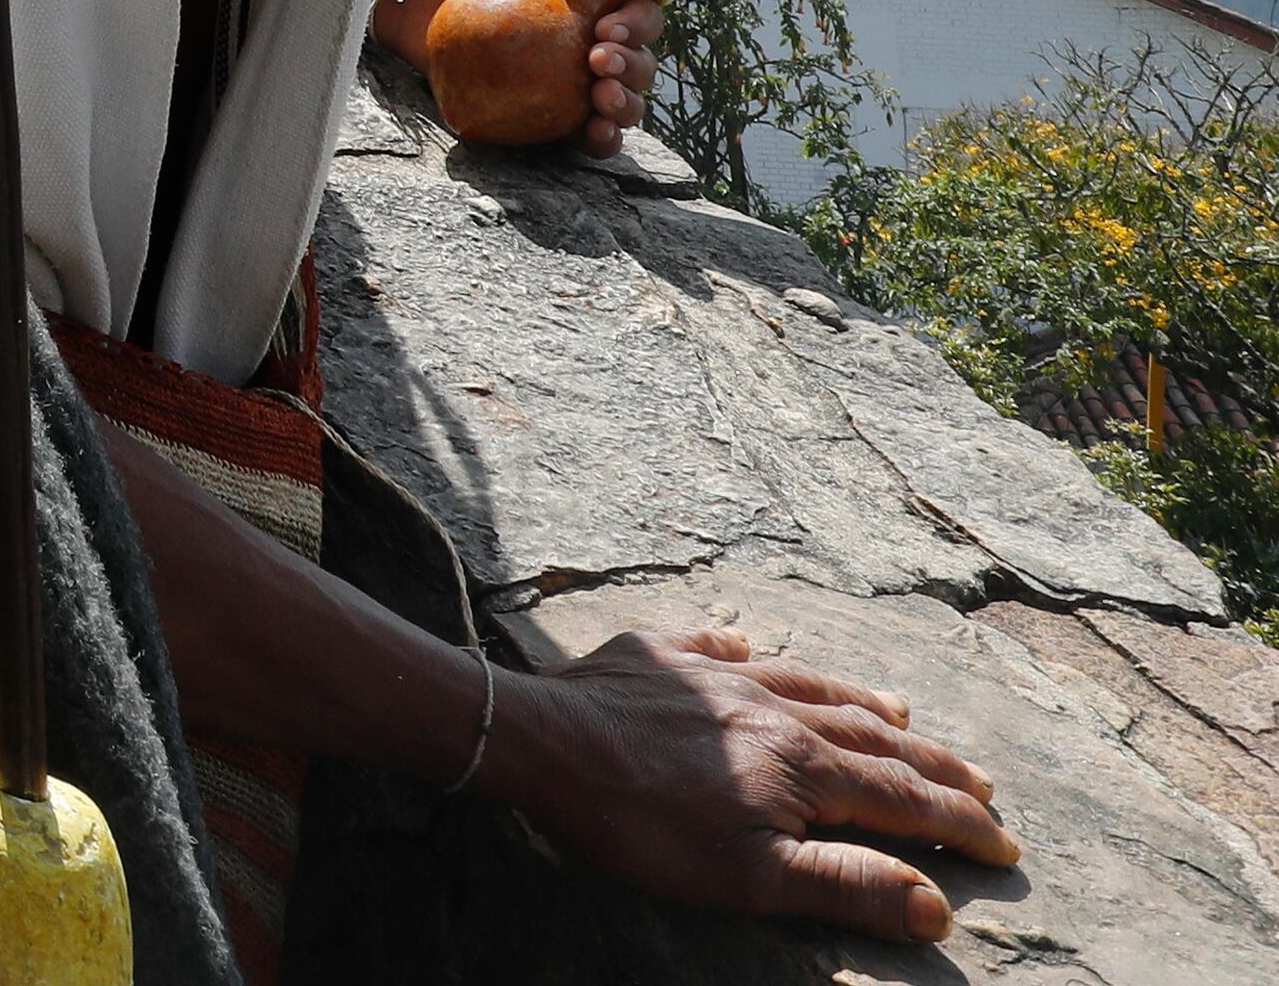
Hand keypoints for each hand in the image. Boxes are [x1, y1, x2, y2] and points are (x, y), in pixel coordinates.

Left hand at [377, 0, 665, 149]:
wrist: (413, 1)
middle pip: (639, 62)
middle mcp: (594, 43)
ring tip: (603, 99)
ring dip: (627, 106)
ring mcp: (573, 81)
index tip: (608, 29)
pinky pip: (584, 132)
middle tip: (600, 62)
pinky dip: (602, 139)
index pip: (640, 15)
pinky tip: (596, 133)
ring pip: (623, 101)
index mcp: (599, 1)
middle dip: (634, 68)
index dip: (639, 25)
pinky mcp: (549, 112)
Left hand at [492, 623, 1014, 941]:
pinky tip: (751, 645)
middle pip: (872, 738)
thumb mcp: (750, 878)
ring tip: (899, 711)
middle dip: (933, 765)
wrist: (543, 744)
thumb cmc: (644, 823)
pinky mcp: (658, 656)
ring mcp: (715, 676)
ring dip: (861, 701)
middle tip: (982, 781)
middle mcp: (773, 708)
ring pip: (809, 683)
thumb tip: (935, 906)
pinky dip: (749, 650)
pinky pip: (716, 644)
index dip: (959, 827)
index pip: (904, 800)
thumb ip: (846, 888)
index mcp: (804, 766)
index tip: (1006, 846)